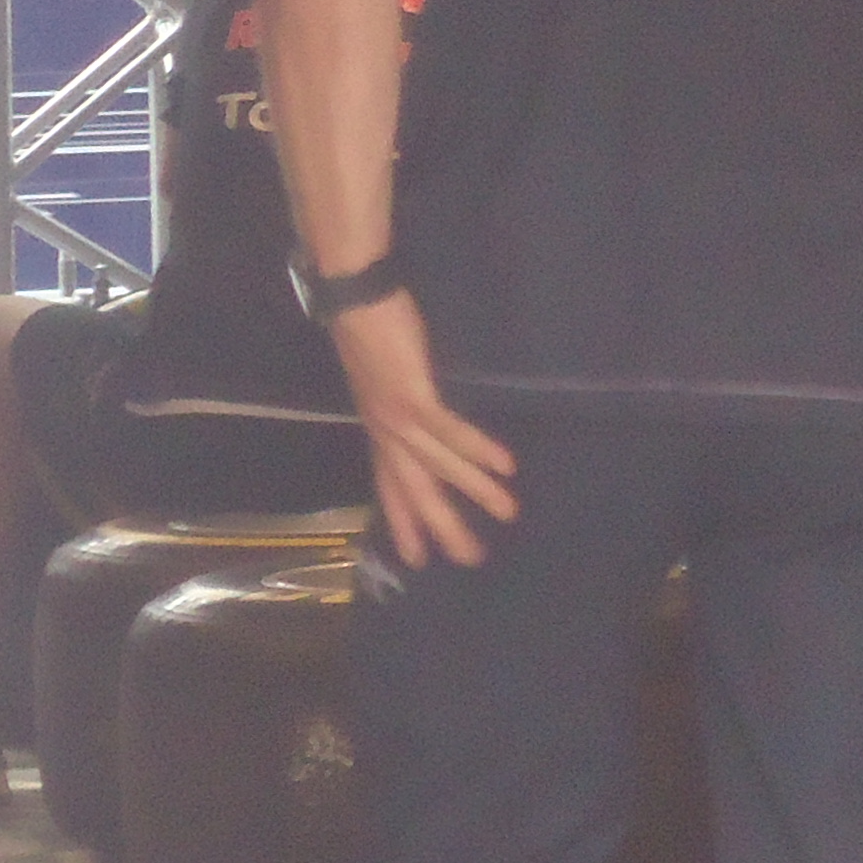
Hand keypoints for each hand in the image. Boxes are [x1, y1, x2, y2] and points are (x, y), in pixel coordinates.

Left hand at [331, 292, 517, 568]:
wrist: (353, 301)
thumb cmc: (371, 332)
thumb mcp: (384, 378)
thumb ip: (401, 403)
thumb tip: (420, 418)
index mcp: (379, 431)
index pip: (391, 489)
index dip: (404, 524)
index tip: (418, 560)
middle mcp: (386, 434)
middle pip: (416, 492)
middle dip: (442, 527)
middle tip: (471, 557)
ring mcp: (397, 418)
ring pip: (437, 468)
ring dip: (474, 493)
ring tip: (508, 513)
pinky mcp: (412, 397)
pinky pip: (449, 432)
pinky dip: (476, 450)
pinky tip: (506, 466)